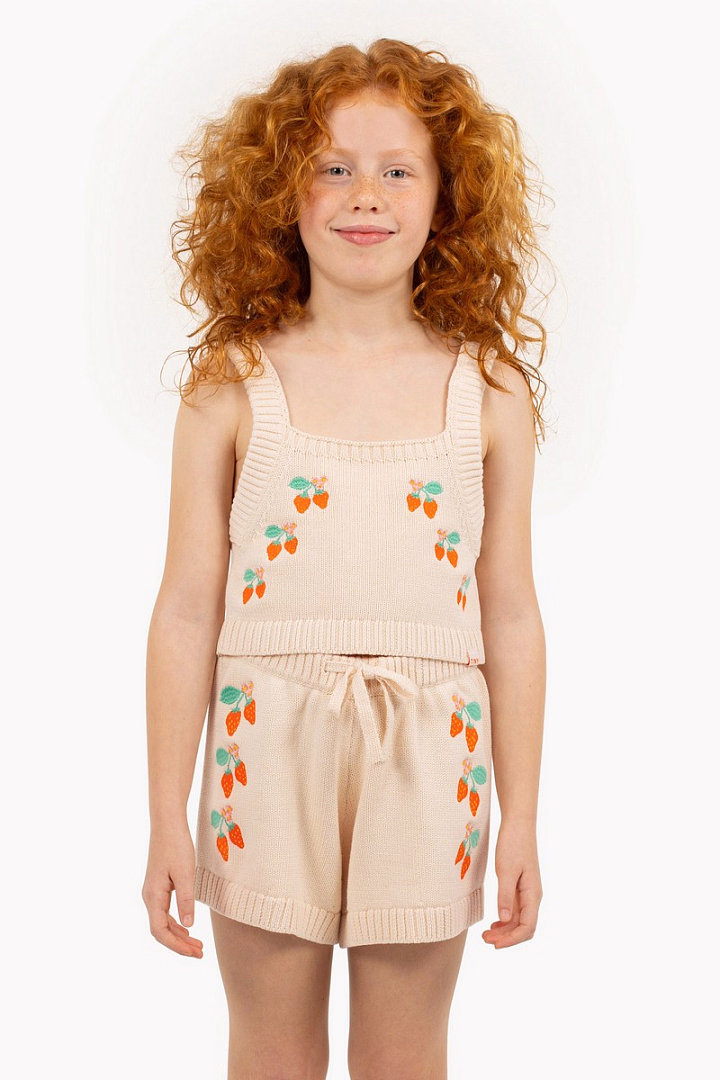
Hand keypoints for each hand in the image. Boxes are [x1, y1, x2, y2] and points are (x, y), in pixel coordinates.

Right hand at [142, 823, 203, 957]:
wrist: (167, 823)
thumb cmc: (176, 845)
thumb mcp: (185, 873)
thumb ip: (186, 900)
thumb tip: (188, 926)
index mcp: (153, 896)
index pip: (160, 932)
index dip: (176, 946)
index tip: (195, 953)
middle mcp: (149, 897)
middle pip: (161, 930)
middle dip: (179, 945)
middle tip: (200, 953)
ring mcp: (152, 892)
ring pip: (162, 922)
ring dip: (179, 936)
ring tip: (197, 945)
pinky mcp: (158, 886)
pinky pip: (164, 912)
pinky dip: (176, 923)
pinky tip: (187, 927)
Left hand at [481, 819, 541, 948]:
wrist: (518, 824)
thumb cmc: (513, 844)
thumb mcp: (506, 870)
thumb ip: (505, 896)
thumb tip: (504, 919)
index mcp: (533, 894)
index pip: (527, 927)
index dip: (512, 940)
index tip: (495, 945)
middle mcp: (532, 896)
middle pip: (524, 927)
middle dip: (506, 938)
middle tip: (485, 939)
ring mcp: (527, 892)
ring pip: (519, 920)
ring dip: (505, 930)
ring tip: (486, 934)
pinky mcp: (520, 886)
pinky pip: (515, 909)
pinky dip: (505, 919)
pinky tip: (495, 922)